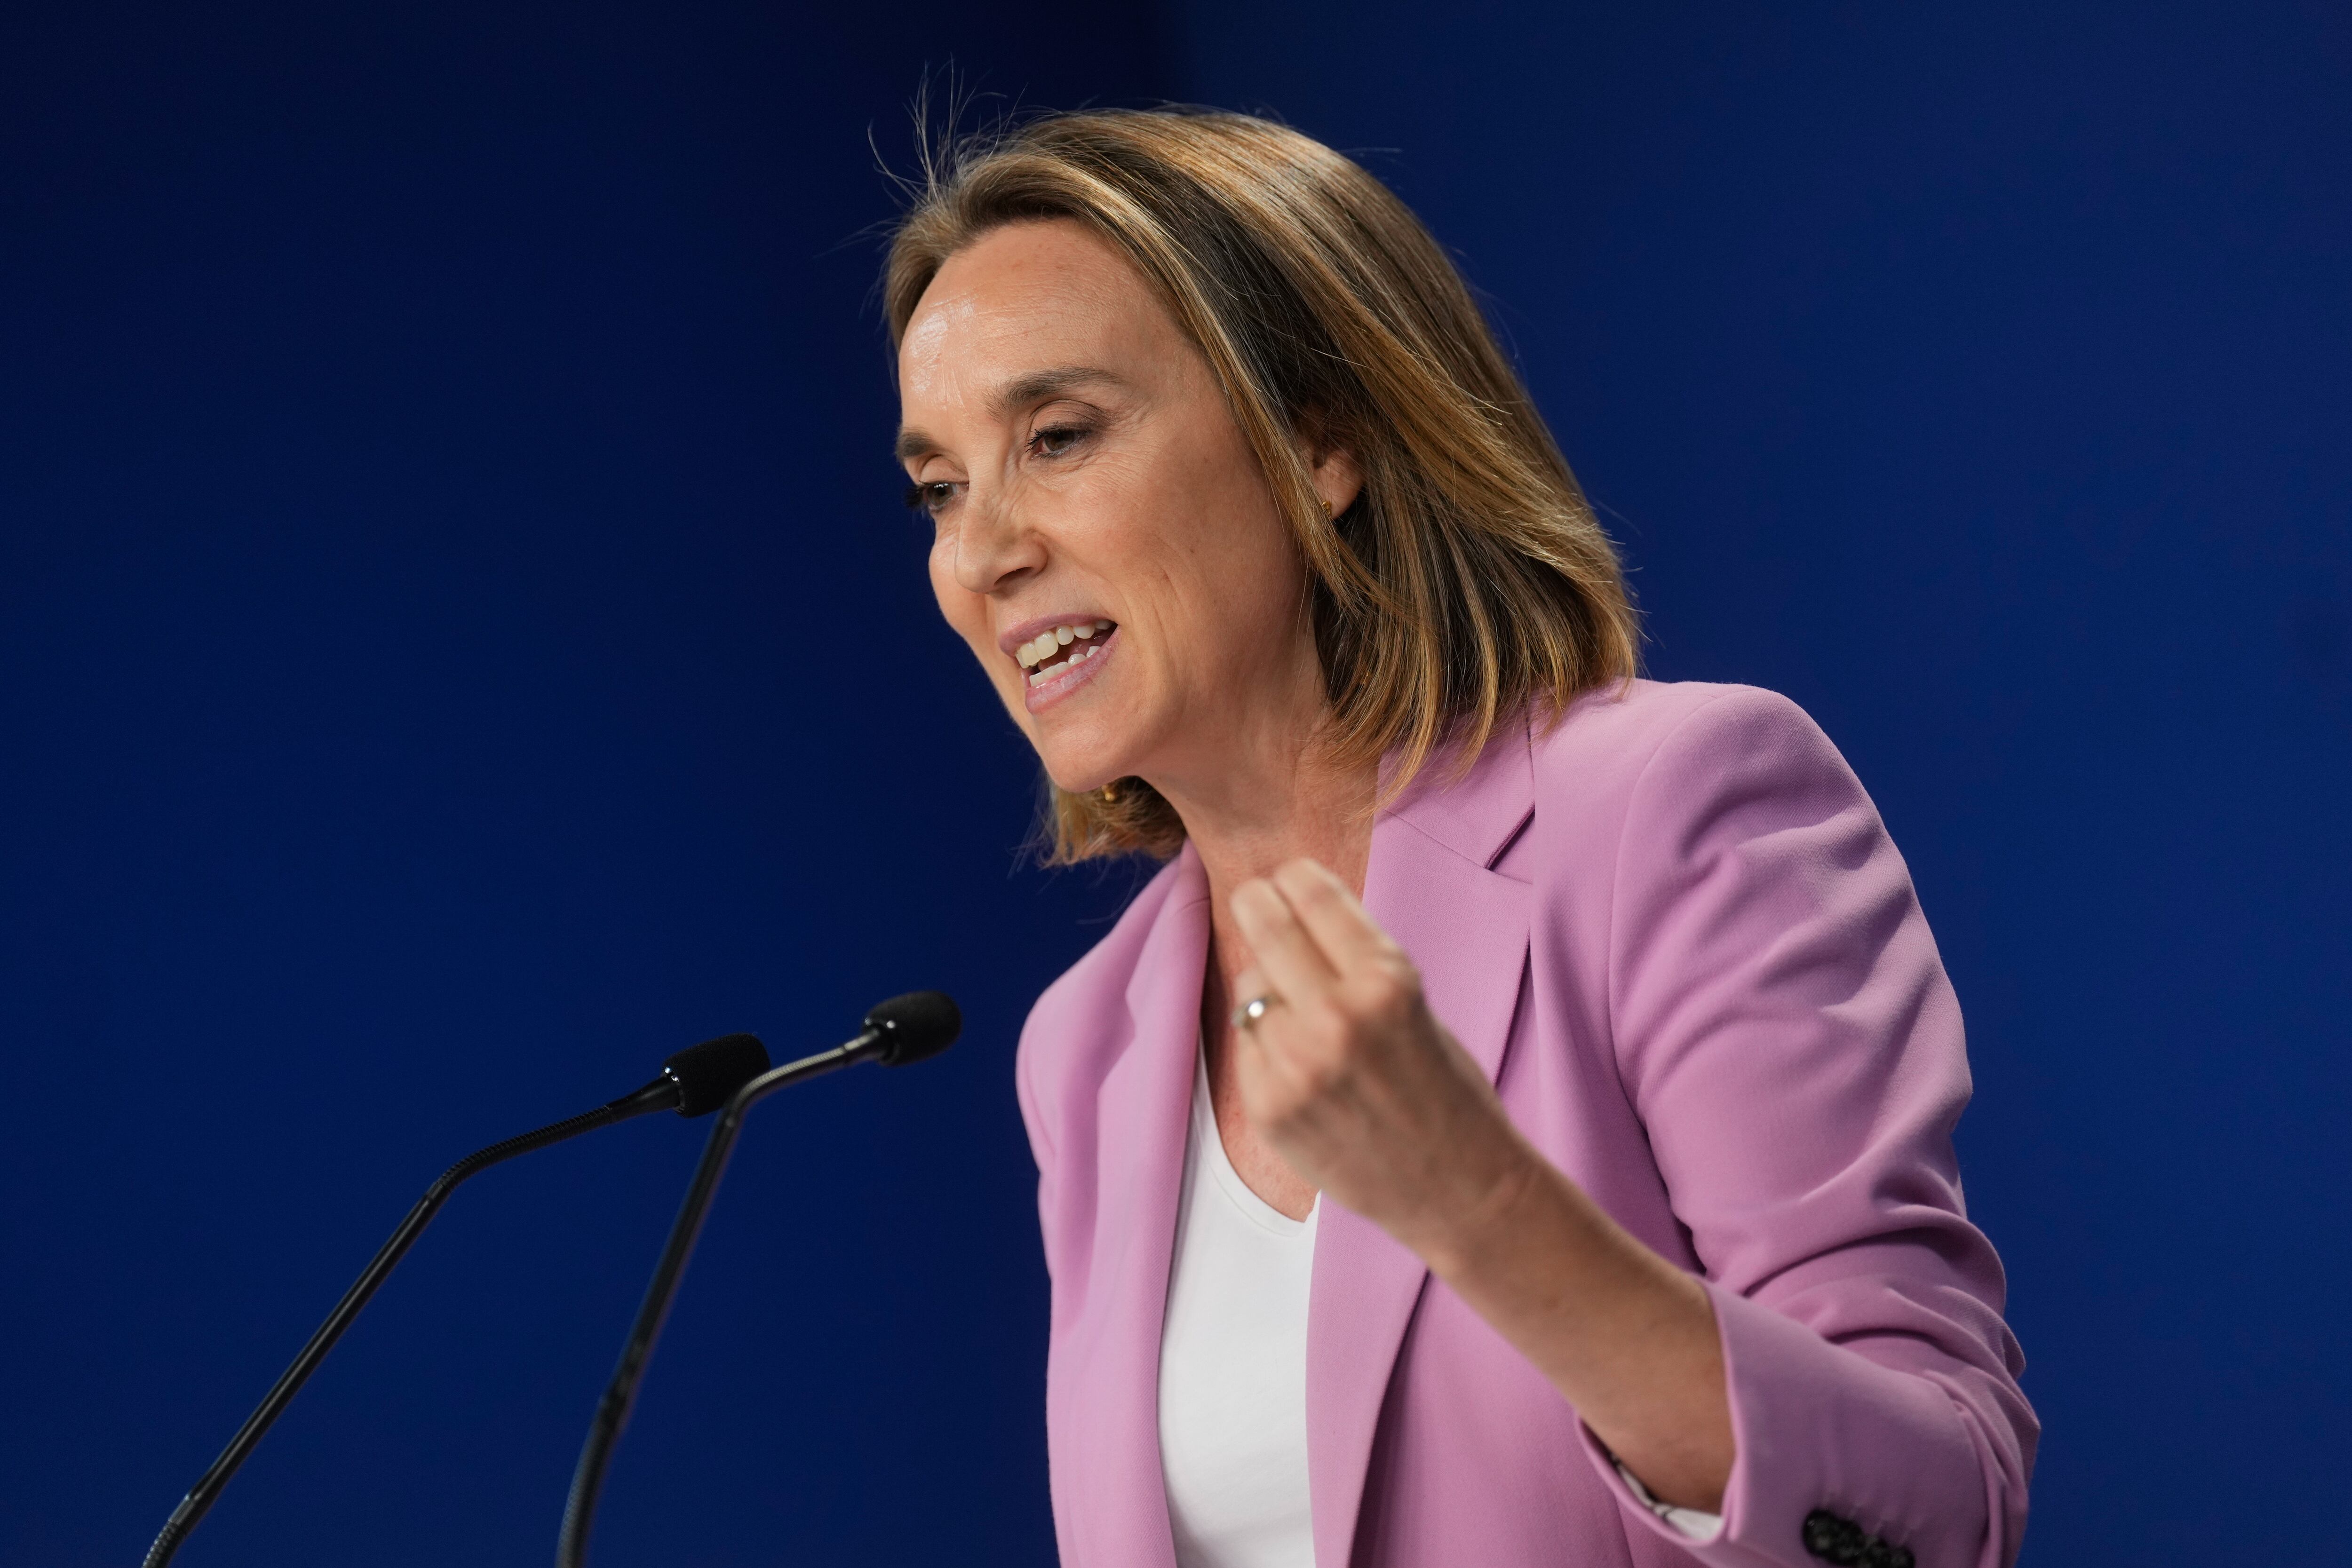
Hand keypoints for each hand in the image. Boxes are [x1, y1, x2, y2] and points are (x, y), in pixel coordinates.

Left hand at [1226, 858, 1535, 1262]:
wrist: (1458, 1186)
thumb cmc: (1443, 1088)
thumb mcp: (1414, 1003)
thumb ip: (1354, 961)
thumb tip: (1291, 910)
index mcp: (1387, 980)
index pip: (1312, 895)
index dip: (1294, 878)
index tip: (1287, 877)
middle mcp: (1338, 1017)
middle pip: (1264, 925)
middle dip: (1257, 904)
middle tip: (1254, 898)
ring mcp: (1297, 1065)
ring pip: (1249, 987)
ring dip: (1267, 990)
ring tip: (1302, 1015)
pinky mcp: (1271, 1107)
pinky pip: (1244, 1043)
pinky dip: (1262, 1041)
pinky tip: (1296, 1061)